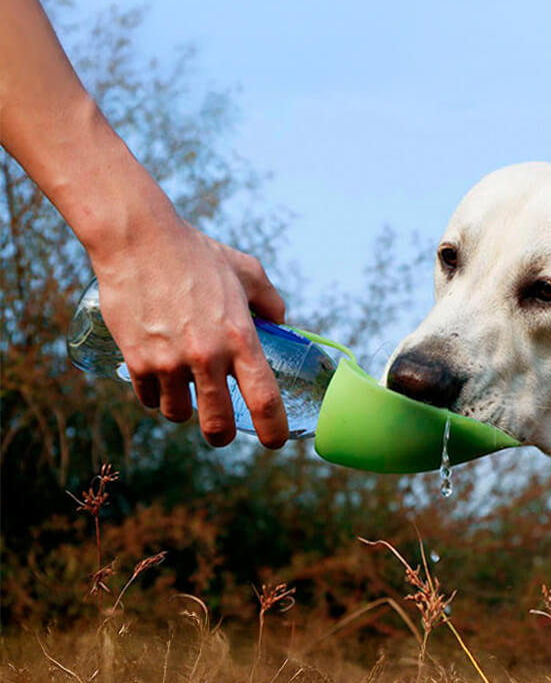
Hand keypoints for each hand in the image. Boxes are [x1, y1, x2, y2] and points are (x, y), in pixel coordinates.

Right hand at [92, 210, 289, 447]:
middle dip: (222, 434)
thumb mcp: (247, 272)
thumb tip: (281, 322)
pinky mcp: (137, 361)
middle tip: (222, 430)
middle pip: (218, 425)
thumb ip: (271, 302)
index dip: (273, 429)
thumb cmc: (197, 254)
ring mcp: (169, 362)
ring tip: (186, 389)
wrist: (138, 240)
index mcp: (241, 339)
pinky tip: (159, 377)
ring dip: (184, 409)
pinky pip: (149, 399)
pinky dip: (156, 394)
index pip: (264, 400)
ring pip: (179, 414)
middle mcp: (207, 357)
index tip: (275, 441)